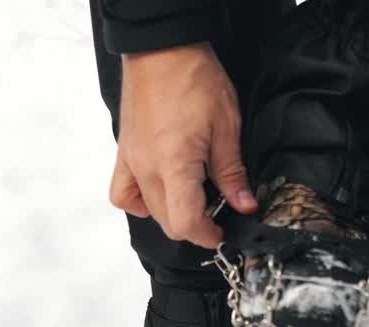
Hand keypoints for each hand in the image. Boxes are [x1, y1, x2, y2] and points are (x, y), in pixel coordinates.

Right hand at [110, 42, 257, 248]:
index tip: (222, 232)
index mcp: (174, 166)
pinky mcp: (124, 153)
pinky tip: (159, 190)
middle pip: (167, 222)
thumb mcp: (226, 126)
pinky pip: (124, 193)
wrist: (162, 49)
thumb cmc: (193, 78)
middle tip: (217, 211)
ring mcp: (132, 163)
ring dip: (171, 215)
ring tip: (191, 198)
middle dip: (194, 226)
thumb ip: (232, 172)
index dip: (208, 235)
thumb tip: (244, 204)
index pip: (186, 223)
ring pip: (147, 211)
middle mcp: (147, 170)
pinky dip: (140, 202)